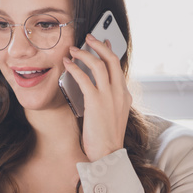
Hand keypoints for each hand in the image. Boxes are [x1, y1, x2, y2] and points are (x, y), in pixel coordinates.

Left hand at [62, 33, 132, 161]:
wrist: (108, 155)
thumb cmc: (105, 139)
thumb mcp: (110, 116)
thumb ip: (106, 102)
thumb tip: (92, 91)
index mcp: (124, 96)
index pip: (118, 67)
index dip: (109, 53)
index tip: (103, 43)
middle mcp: (120, 93)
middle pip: (112, 60)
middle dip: (99, 45)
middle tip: (89, 37)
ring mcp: (110, 97)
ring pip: (99, 65)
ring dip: (85, 54)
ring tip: (73, 50)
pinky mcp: (96, 102)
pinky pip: (85, 79)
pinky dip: (75, 69)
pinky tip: (67, 65)